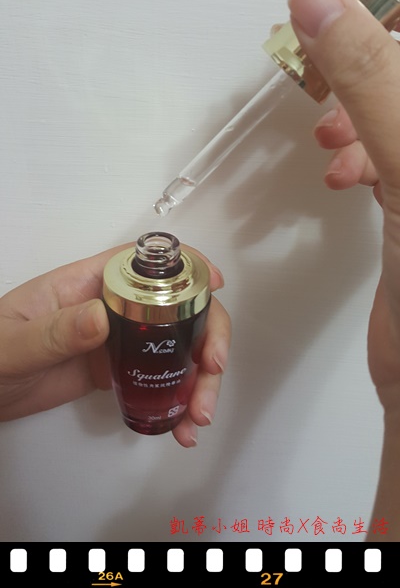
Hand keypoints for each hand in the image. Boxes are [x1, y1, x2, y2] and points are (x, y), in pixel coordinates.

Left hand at [0, 243, 229, 447]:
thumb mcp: (14, 342)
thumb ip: (55, 332)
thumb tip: (101, 318)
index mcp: (88, 284)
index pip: (144, 265)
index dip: (185, 268)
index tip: (216, 287)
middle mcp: (110, 307)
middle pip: (176, 309)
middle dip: (206, 337)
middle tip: (212, 374)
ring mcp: (115, 340)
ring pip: (174, 347)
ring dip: (197, 378)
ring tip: (197, 418)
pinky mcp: (114, 372)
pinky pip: (156, 380)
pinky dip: (176, 402)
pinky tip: (181, 428)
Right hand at [288, 0, 399, 538]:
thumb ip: (373, 80)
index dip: (394, 17)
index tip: (348, 15)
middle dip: (374, 64)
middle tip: (329, 75)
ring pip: (397, 107)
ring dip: (361, 109)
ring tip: (330, 140)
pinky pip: (390, 149)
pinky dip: (361, 149)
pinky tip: (338, 172)